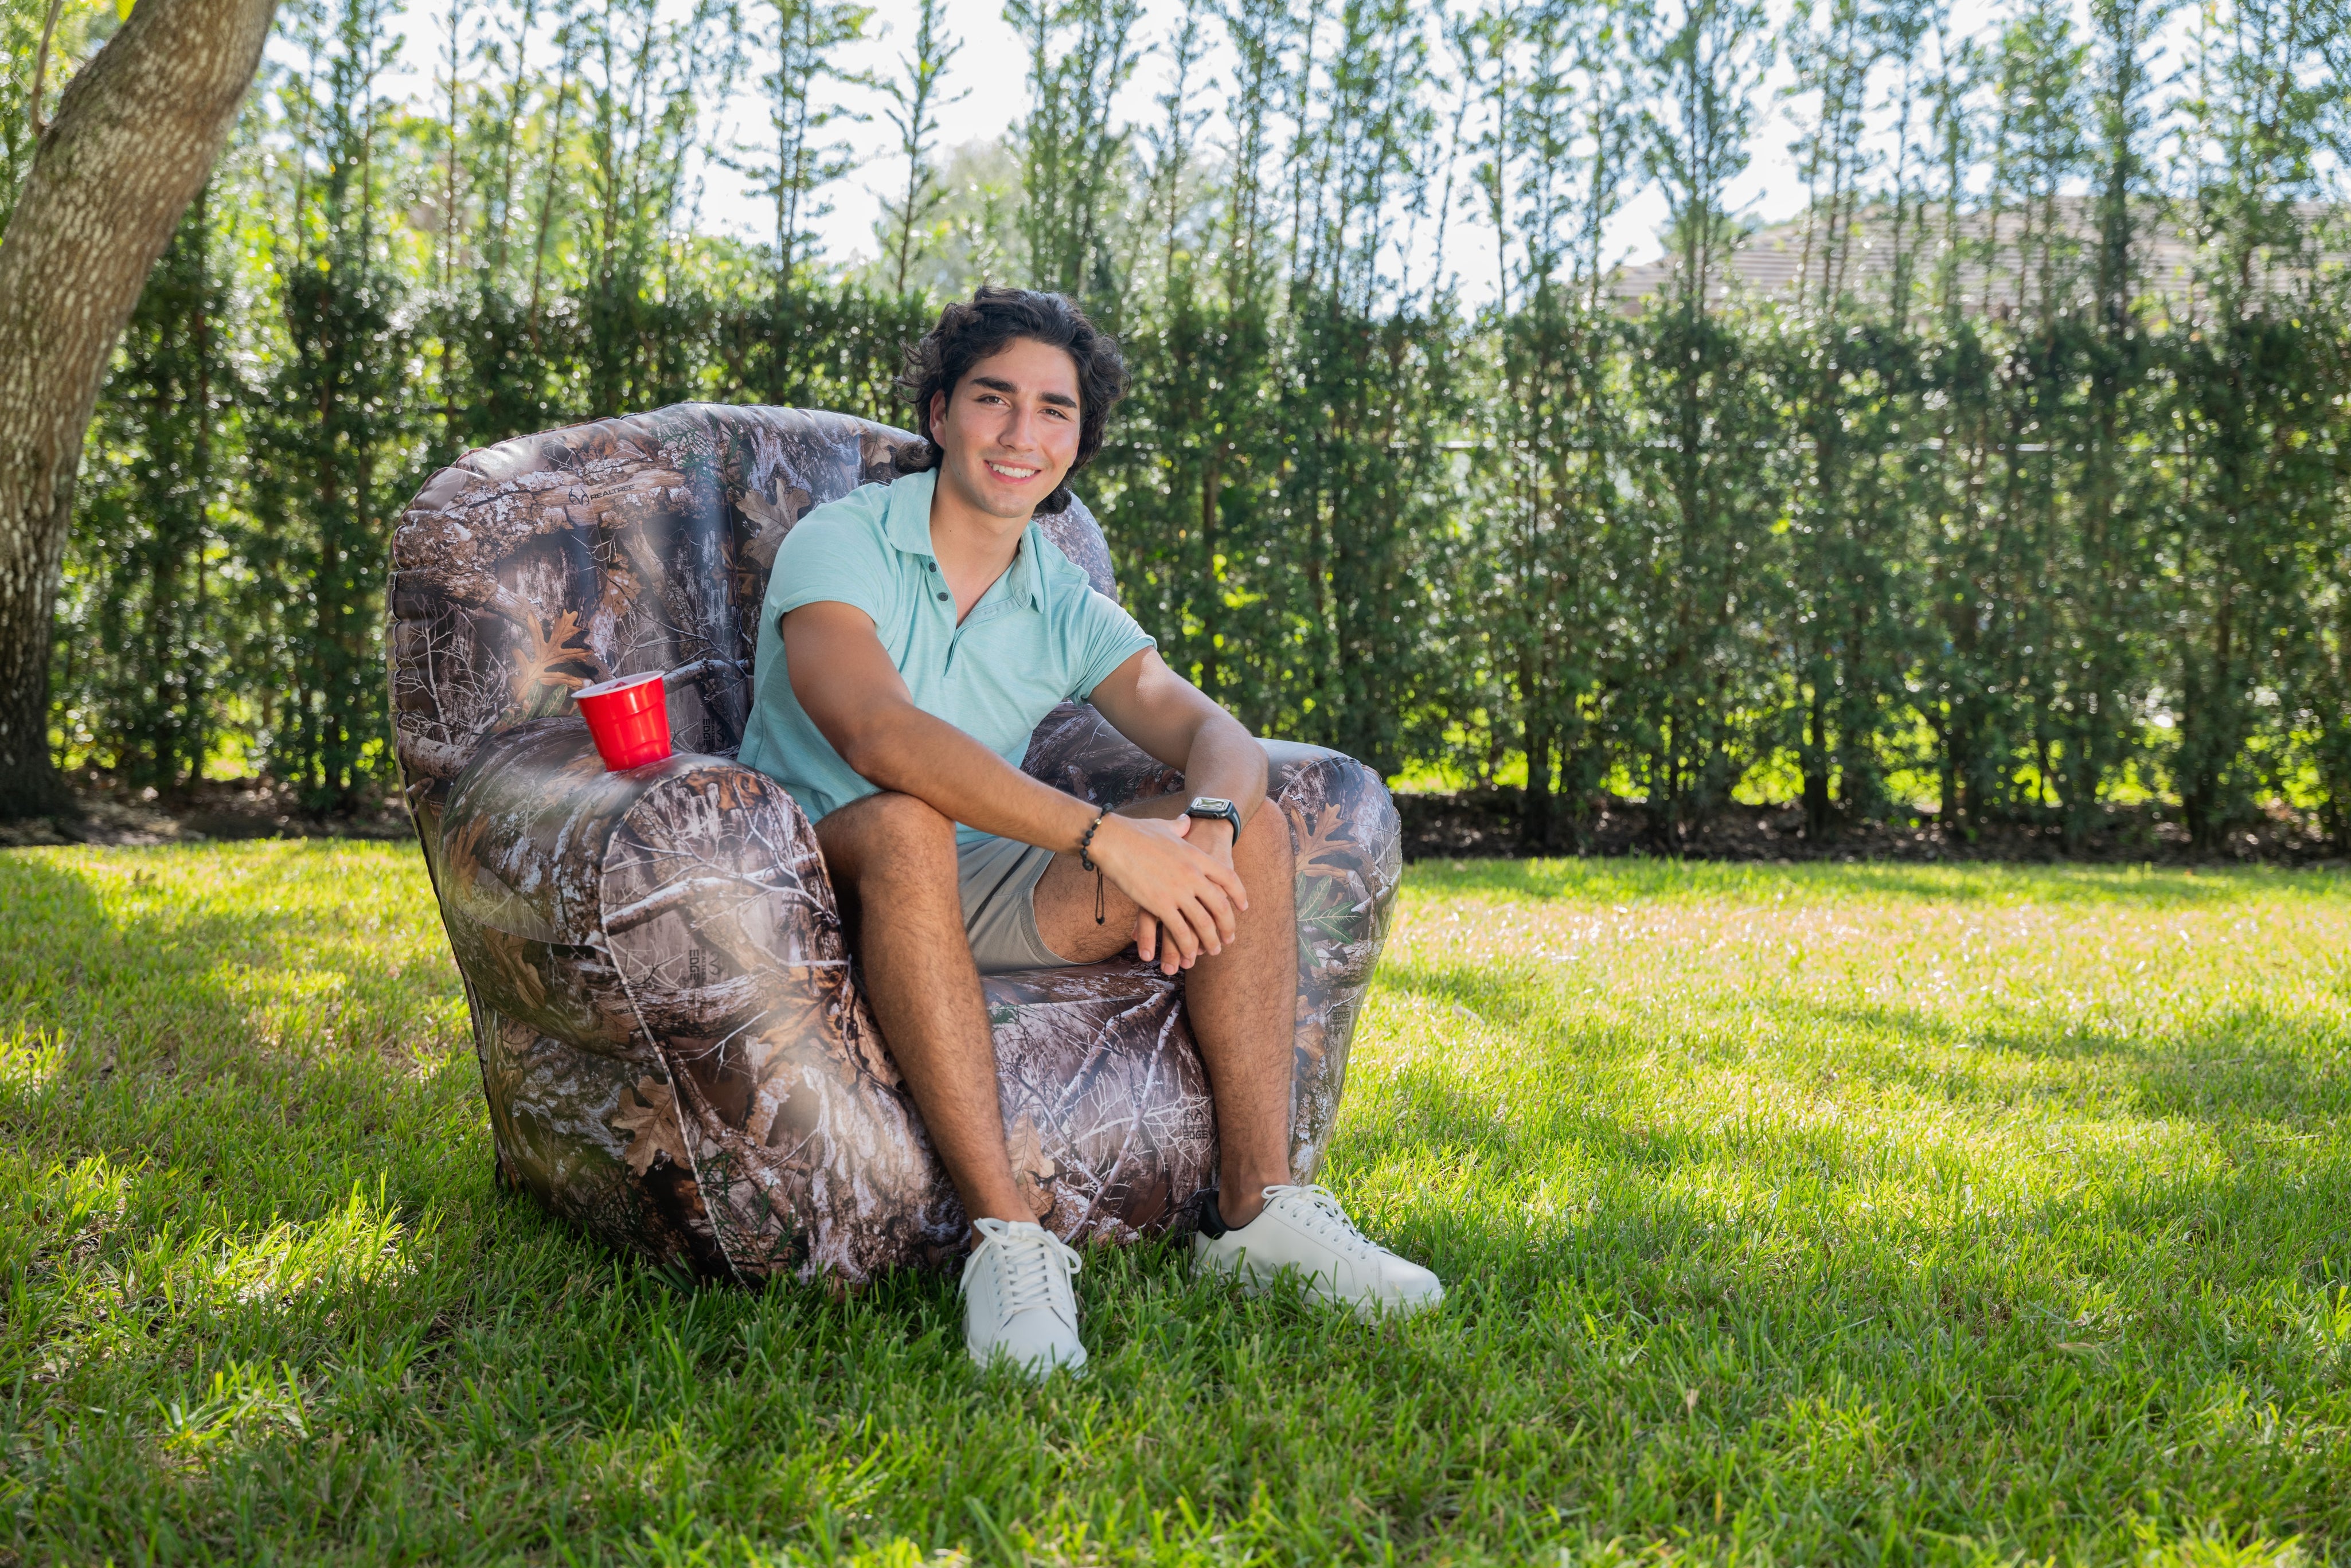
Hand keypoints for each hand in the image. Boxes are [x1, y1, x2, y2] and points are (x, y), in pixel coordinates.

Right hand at [1087, 813, 1249, 975]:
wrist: (1113, 839)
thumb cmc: (1135, 831)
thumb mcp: (1165, 826)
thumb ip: (1180, 826)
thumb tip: (1186, 821)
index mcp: (1196, 855)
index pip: (1228, 878)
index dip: (1239, 895)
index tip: (1243, 907)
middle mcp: (1192, 874)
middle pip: (1220, 905)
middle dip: (1227, 926)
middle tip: (1229, 939)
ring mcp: (1177, 890)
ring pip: (1203, 923)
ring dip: (1209, 941)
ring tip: (1212, 951)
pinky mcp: (1159, 904)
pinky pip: (1179, 930)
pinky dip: (1186, 946)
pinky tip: (1188, 954)